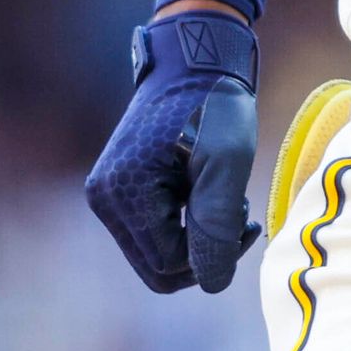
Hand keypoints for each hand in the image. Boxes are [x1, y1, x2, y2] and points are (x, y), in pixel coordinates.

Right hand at [85, 11, 264, 292]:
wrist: (193, 65)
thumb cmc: (214, 105)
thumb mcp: (226, 161)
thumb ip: (217, 223)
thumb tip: (211, 284)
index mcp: (123, 192)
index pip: (169, 265)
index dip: (213, 255)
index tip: (247, 220)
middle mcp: (103, 199)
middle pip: (157, 269)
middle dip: (203, 252)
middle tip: (239, 215)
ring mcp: (107, 196)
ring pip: (155, 256)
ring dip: (196, 239)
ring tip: (224, 199)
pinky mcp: (118, 192)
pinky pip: (152, 235)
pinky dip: (184, 227)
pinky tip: (206, 195)